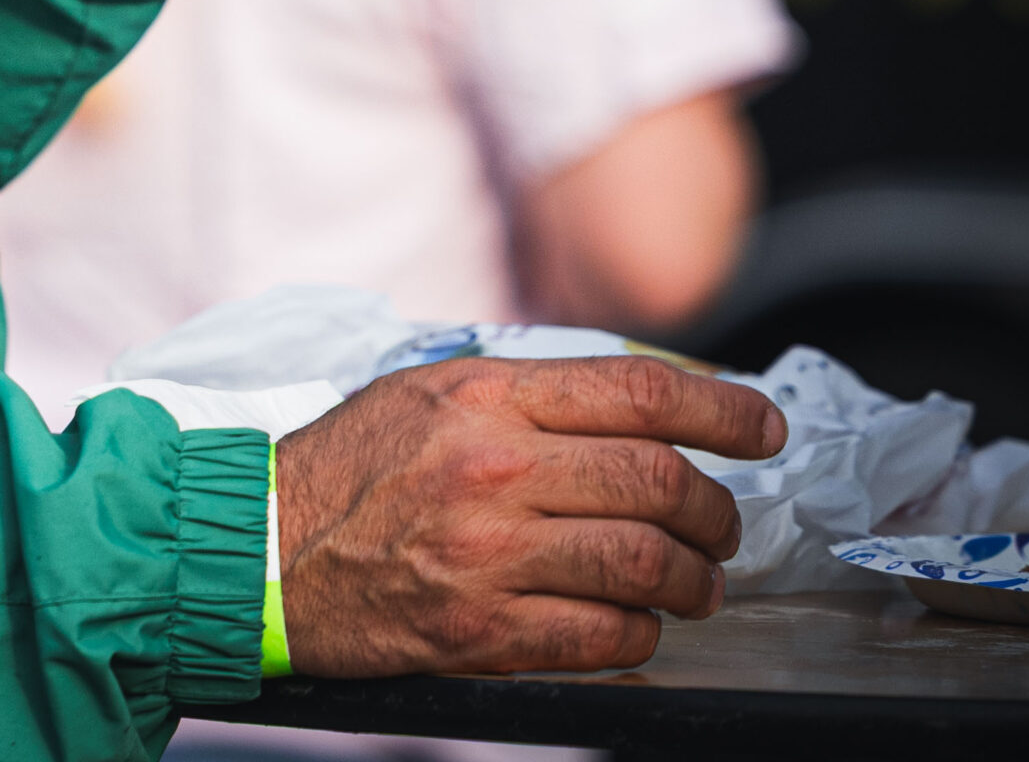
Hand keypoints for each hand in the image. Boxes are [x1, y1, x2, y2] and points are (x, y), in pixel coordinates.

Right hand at [273, 356, 789, 676]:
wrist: (263, 547)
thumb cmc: (347, 466)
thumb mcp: (425, 390)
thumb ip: (522, 392)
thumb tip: (632, 404)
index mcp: (485, 395)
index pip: (638, 391)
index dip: (723, 408)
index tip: (765, 427)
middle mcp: (494, 465)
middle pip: (661, 481)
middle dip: (716, 510)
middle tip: (722, 526)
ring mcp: (489, 552)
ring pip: (647, 564)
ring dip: (693, 581)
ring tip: (693, 583)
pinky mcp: (480, 629)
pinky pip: (605, 638)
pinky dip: (640, 636)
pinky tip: (634, 626)